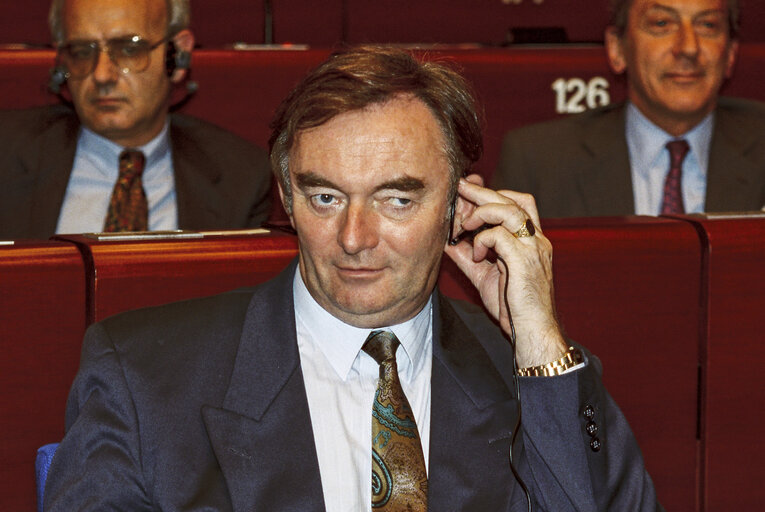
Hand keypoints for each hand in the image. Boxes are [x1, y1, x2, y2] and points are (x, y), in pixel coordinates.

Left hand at [444, 176, 566, 367]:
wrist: (533, 332)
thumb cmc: (514, 308)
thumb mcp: (485, 277)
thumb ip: (469, 258)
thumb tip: (448, 242)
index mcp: (532, 241)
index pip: (519, 203)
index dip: (494, 193)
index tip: (469, 191)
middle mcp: (537, 240)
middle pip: (512, 200)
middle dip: (482, 192)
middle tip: (460, 187)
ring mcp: (533, 248)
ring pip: (508, 210)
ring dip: (481, 212)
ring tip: (465, 224)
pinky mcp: (525, 261)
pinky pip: (500, 235)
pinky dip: (482, 240)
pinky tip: (476, 254)